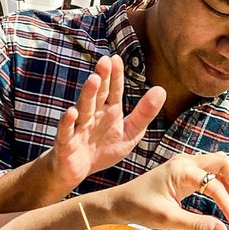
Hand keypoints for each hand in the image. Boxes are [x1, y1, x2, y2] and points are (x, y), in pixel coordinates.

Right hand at [46, 55, 165, 192]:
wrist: (77, 171)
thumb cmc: (103, 149)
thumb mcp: (129, 133)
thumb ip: (144, 113)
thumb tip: (161, 89)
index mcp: (108, 111)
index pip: (113, 91)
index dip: (115, 76)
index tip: (116, 58)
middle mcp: (93, 115)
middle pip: (98, 94)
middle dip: (102, 78)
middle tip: (105, 61)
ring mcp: (79, 127)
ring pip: (83, 108)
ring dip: (88, 94)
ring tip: (93, 79)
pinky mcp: (67, 142)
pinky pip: (66, 130)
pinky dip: (68, 122)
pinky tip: (72, 112)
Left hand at [97, 150, 228, 229]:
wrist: (120, 202)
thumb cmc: (139, 207)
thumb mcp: (167, 219)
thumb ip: (196, 224)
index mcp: (181, 170)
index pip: (216, 185)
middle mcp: (186, 162)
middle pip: (224, 162)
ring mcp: (186, 164)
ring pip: (220, 166)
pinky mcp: (186, 172)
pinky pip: (211, 173)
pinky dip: (221, 185)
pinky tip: (221, 203)